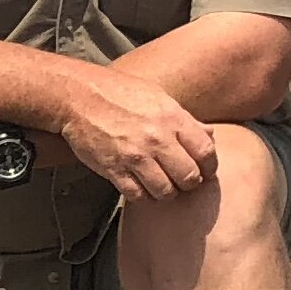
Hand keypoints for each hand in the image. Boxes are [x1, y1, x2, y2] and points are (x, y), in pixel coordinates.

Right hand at [50, 65, 215, 202]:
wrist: (80, 96)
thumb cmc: (121, 93)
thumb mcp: (159, 97)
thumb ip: (185, 120)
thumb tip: (211, 135)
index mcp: (172, 118)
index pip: (206, 152)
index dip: (209, 167)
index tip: (204, 170)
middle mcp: (157, 139)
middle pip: (189, 177)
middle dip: (189, 182)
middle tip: (182, 180)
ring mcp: (135, 156)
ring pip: (165, 192)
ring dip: (166, 192)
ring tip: (162, 184)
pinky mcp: (115, 170)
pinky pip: (138, 196)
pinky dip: (144, 196)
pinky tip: (142, 186)